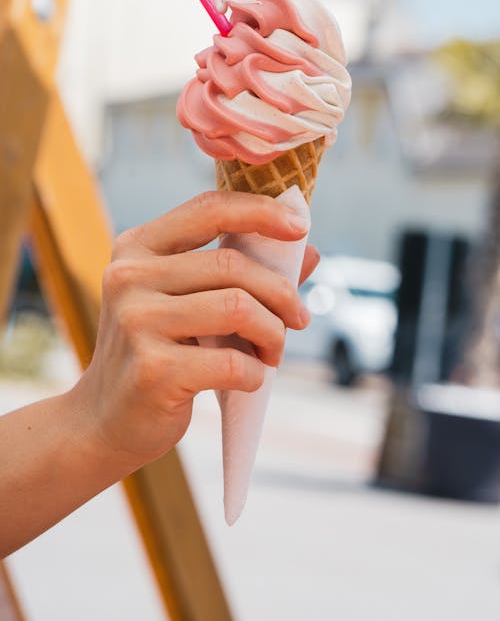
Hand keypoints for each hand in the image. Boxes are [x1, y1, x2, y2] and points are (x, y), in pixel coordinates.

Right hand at [71, 191, 318, 473]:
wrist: (105, 420)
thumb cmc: (158, 352)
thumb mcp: (188, 302)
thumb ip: (241, 273)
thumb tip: (307, 251)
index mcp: (137, 247)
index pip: (208, 209)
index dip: (262, 211)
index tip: (300, 227)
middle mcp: (129, 277)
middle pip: (232, 265)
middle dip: (281, 293)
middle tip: (298, 318)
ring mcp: (135, 322)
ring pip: (238, 308)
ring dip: (273, 334)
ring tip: (273, 352)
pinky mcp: (152, 370)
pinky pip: (232, 362)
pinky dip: (256, 373)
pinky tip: (251, 380)